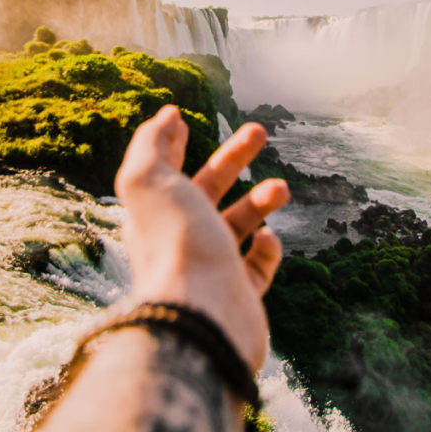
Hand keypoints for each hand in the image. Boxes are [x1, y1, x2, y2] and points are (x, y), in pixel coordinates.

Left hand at [115, 104, 289, 371]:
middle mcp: (179, 238)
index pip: (164, 170)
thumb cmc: (175, 243)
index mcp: (154, 211)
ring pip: (237, 225)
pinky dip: (267, 249)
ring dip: (259, 201)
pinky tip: (266, 240)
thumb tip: (168, 116)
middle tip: (260, 131)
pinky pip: (257, 267)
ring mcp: (210, 267)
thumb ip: (152, 143)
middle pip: (207, 188)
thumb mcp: (148, 179)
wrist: (202, 315)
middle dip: (233, 157)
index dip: (174, 143)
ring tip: (281, 188)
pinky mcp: (238, 294)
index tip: (185, 118)